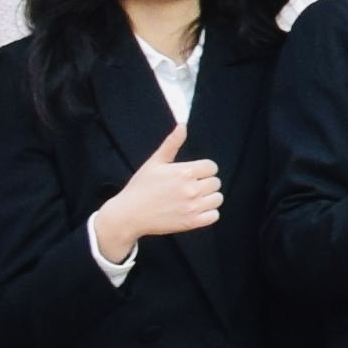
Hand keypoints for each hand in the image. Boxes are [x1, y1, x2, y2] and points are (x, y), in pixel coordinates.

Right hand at [90, 119, 226, 263]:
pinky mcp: (191, 222)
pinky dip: (208, 213)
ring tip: (194, 198)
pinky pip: (214, 215)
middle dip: (205, 183)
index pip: (212, 167)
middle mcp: (191, 189)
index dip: (203, 170)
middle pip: (216, 182)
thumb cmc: (140, 187)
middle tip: (190, 187)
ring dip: (209, 198)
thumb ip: (172, 143)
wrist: (129, 214)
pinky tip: (196, 210)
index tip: (192, 174)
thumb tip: (182, 124)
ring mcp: (192, 207)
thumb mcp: (155, 162)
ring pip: (218, 198)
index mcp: (184, 172)